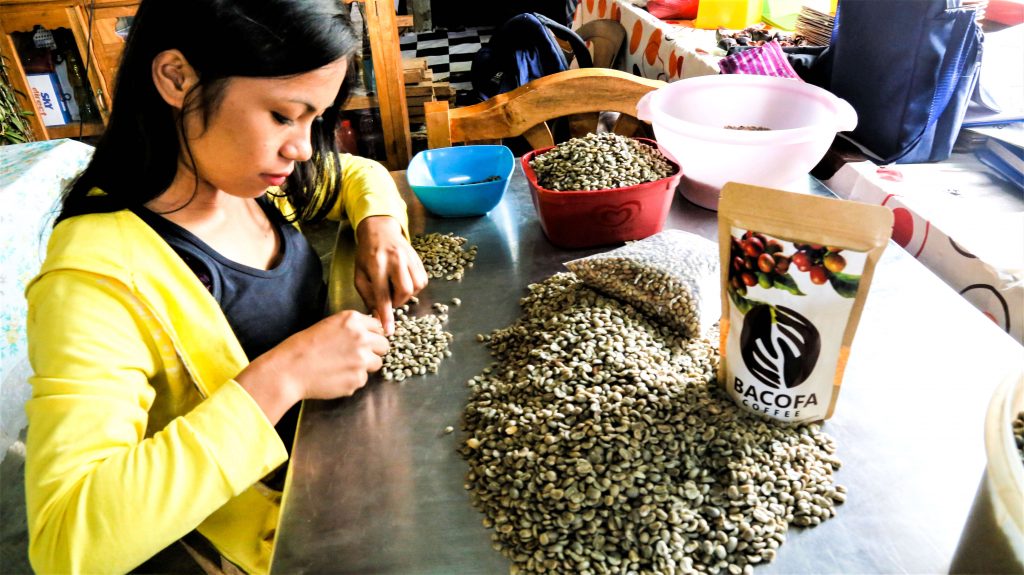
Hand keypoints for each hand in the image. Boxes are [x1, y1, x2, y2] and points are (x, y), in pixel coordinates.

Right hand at [237, 310, 388, 422]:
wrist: (289, 370)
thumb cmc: (303, 347)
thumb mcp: (329, 325)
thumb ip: (352, 327)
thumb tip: (372, 332)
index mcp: (352, 320)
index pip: (379, 326)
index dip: (373, 335)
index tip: (368, 340)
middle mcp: (361, 338)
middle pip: (384, 345)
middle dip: (374, 351)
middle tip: (357, 355)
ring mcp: (361, 360)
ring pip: (377, 364)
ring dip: (365, 366)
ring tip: (343, 366)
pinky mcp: (357, 379)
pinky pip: (363, 380)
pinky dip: (352, 380)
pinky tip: (335, 376)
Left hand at [354, 215, 427, 334]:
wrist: (380, 230)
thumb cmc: (366, 255)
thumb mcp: (359, 274)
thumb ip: (368, 296)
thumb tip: (377, 316)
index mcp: (376, 264)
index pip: (382, 294)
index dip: (386, 314)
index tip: (388, 330)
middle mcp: (395, 260)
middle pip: (404, 291)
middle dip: (399, 302)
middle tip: (390, 300)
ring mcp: (409, 257)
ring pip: (416, 286)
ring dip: (408, 295)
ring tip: (397, 289)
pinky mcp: (418, 258)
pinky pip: (423, 280)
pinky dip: (415, 287)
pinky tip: (405, 283)